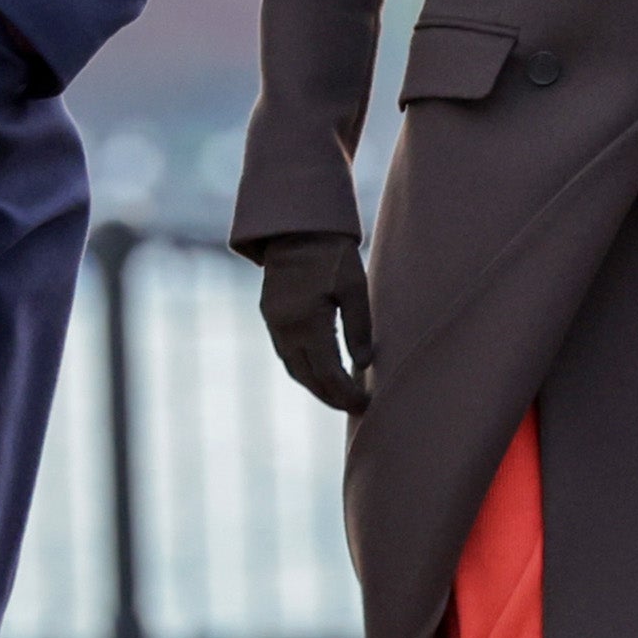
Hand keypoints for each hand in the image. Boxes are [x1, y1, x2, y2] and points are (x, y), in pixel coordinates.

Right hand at [249, 232, 374, 415]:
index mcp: (309, 322)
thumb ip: (359, 328)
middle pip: (309, 378)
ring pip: (294, 369)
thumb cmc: (333, 256)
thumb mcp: (355, 288)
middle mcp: (286, 328)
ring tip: (340, 396)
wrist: (297, 229)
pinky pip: (286, 354)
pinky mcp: (270, 317)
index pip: (329, 372)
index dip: (347, 393)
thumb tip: (363, 365)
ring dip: (316, 387)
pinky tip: (320, 374)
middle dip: (332, 397)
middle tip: (356, 408)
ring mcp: (274, 323)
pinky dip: (304, 370)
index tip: (366, 402)